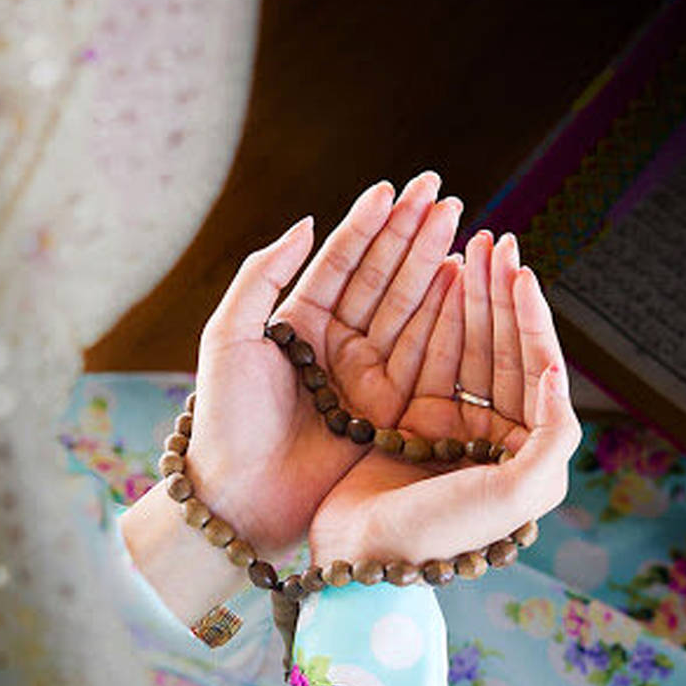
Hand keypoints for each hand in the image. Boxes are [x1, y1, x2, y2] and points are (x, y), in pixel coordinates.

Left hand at [187, 173, 464, 554]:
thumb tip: (305, 221)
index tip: (393, 189)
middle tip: (440, 193)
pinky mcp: (390, 407)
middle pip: (381, 277)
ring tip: (456, 223)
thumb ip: (263, 275)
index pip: (340, 261)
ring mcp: (366, 374)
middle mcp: (336, 344)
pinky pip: (422, 353)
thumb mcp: (228, 335)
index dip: (367, 224)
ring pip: (406, 308)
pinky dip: (444, 315)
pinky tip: (460, 278)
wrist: (240, 496)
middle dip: (410, 234)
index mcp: (297, 322)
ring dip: (432, 264)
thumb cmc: (225, 417)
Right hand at [308, 231, 581, 563]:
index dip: (531, 318)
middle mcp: (497, 437)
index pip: (538, 369)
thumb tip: (556, 374)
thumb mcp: (515, 494)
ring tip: (470, 247)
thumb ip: (554, 437)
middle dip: (501, 295)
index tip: (520, 273)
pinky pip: (430, 357)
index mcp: (530, 455)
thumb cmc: (441, 531)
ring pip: (469, 346)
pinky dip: (435, 319)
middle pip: (505, 349)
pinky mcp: (413, 420)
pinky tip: (439, 280)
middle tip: (494, 241)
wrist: (361, 555)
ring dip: (472, 297)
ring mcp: (454, 426)